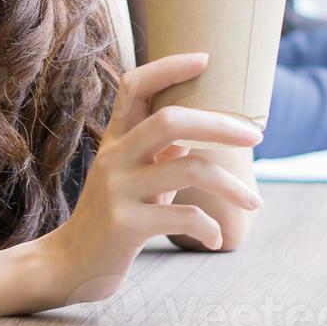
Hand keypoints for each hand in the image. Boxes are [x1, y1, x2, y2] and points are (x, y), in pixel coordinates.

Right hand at [37, 52, 262, 304]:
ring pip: (189, 169)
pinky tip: (216, 238)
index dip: (169, 67)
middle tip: (256, 136)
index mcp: (116, 139)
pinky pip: (184, 216)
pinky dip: (210, 227)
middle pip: (171, 120)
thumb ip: (161, 151)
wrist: (69, 267)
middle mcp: (113, 157)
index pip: (135, 86)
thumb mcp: (133, 176)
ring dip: (231, 186)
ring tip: (254, 201)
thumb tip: (205, 129)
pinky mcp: (124, 226)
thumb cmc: (115, 215)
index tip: (206, 58)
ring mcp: (117, 190)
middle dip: (221, 125)